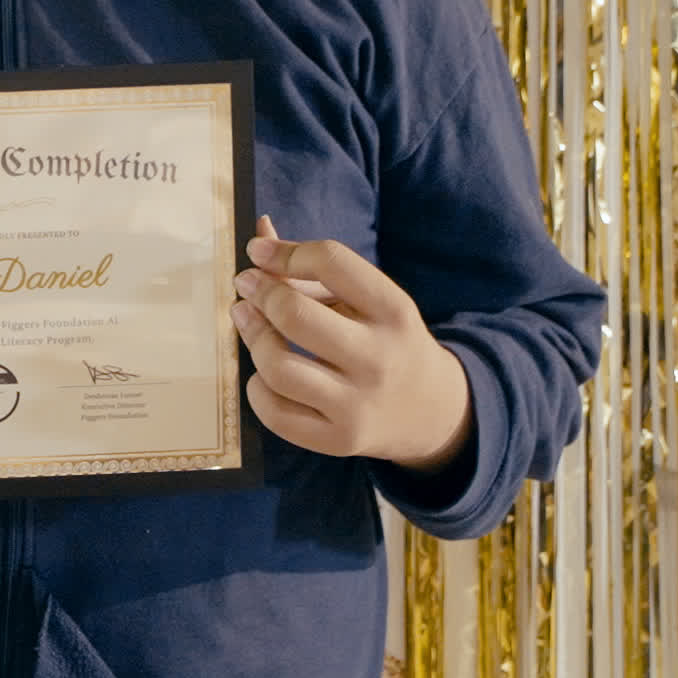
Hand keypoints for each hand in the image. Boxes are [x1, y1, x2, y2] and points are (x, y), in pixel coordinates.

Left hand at [231, 215, 472, 471]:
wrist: (430, 411)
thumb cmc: (387, 341)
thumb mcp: (371, 301)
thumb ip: (316, 270)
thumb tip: (259, 237)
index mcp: (394, 310)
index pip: (332, 262)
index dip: (285, 252)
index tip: (258, 252)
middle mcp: (379, 358)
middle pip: (297, 316)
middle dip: (260, 293)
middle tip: (246, 285)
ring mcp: (357, 404)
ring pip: (279, 367)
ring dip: (252, 338)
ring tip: (246, 321)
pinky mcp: (338, 440)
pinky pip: (276, 414)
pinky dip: (257, 388)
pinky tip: (261, 373)